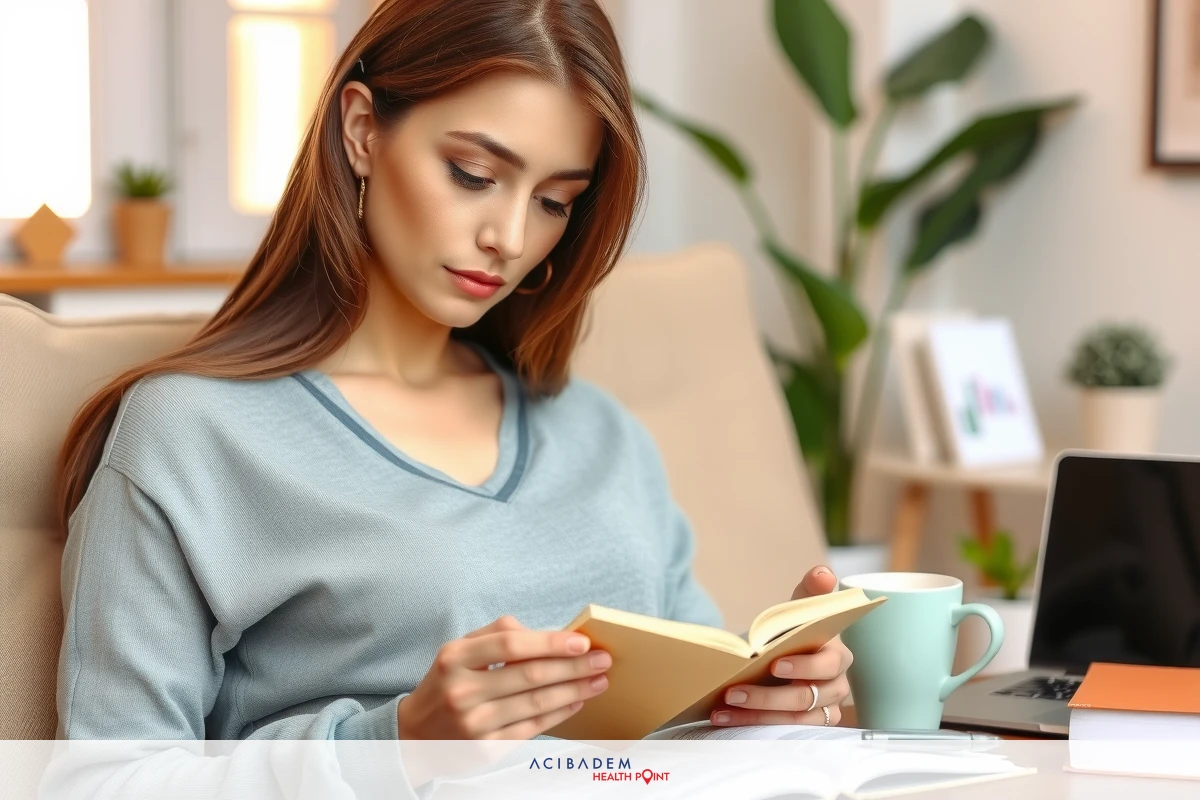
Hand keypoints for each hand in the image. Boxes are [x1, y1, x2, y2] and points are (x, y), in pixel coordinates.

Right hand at [397, 615, 610, 738]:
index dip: (549, 642)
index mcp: (454, 658)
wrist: (415, 734)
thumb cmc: (448, 682)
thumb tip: (547, 634)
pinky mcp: (486, 748)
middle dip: (573, 667)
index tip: (581, 641)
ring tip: (597, 681)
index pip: (510, 645)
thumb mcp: (459, 650)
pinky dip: (559, 713)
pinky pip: (532, 728)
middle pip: (529, 675)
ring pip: (536, 703)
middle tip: (602, 660)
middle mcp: (462, 691)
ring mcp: (474, 723)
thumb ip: (498, 634)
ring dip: (574, 691)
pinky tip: (576, 702)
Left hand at [709, 565, 852, 727]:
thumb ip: (810, 593)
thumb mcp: (799, 611)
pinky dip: (749, 724)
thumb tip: (822, 573)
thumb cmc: (795, 633)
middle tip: (733, 691)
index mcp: (838, 655)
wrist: (782, 657)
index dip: (802, 667)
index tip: (773, 664)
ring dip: (754, 714)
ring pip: (791, 719)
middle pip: (805, 698)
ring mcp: (822, 711)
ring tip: (723, 706)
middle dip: (767, 696)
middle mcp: (836, 687)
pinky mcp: (805, 728)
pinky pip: (779, 731)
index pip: (826, 664)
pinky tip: (723, 717)